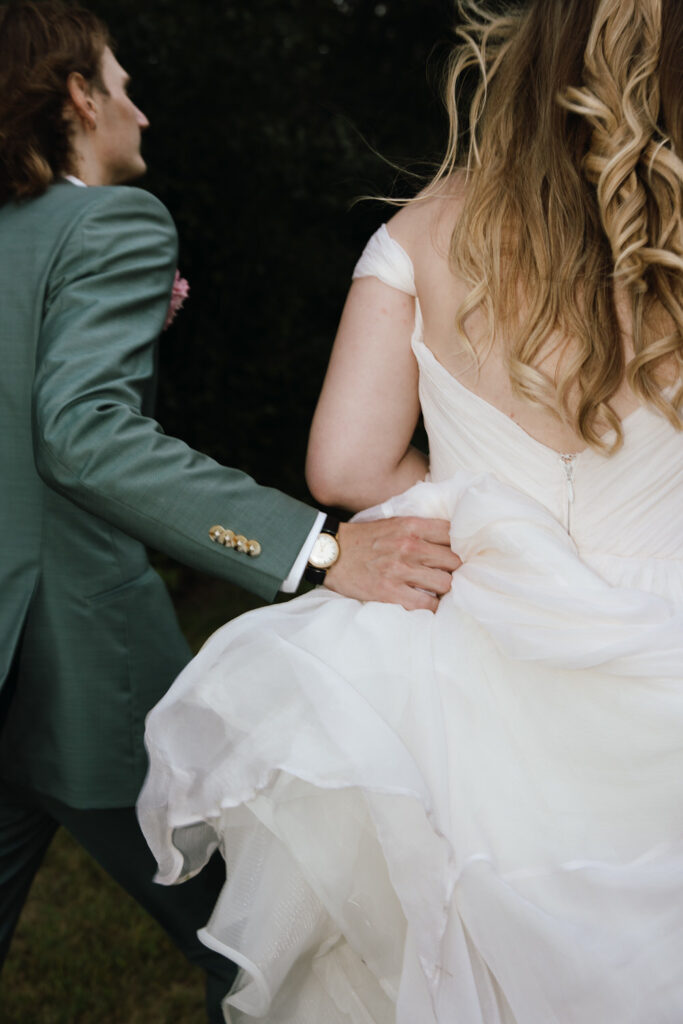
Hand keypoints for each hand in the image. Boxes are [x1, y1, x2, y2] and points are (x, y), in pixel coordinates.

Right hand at [323, 517, 461, 611]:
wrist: (330, 553)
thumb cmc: (363, 539)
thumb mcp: (392, 522)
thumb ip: (418, 528)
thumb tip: (446, 538)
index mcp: (411, 526)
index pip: (452, 533)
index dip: (459, 545)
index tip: (458, 553)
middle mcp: (410, 547)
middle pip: (455, 561)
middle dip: (455, 569)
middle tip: (451, 574)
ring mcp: (401, 570)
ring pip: (445, 583)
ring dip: (445, 588)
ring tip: (439, 590)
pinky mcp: (391, 592)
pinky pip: (427, 604)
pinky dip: (432, 607)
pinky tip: (429, 604)